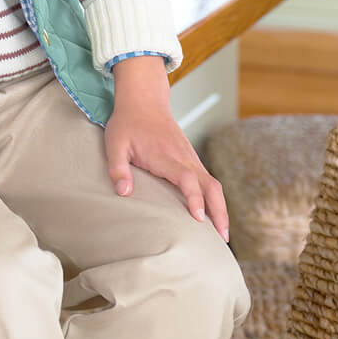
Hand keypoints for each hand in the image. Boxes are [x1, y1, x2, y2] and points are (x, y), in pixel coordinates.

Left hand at [104, 56, 228, 241]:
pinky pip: (208, 179)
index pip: (186, 177)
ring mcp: (190, 156)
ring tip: (222, 234)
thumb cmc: (127, 123)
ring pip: (213, 183)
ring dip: (220, 207)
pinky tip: (213, 215)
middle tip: (222, 238)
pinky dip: (215, 198)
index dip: (194, 198)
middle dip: (219, 211)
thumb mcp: (114, 143)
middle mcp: (183, 156)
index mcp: (165, 155)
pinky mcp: (191, 157)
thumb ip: (118, 168)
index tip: (198, 218)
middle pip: (210, 185)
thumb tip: (124, 192)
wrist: (143, 100)